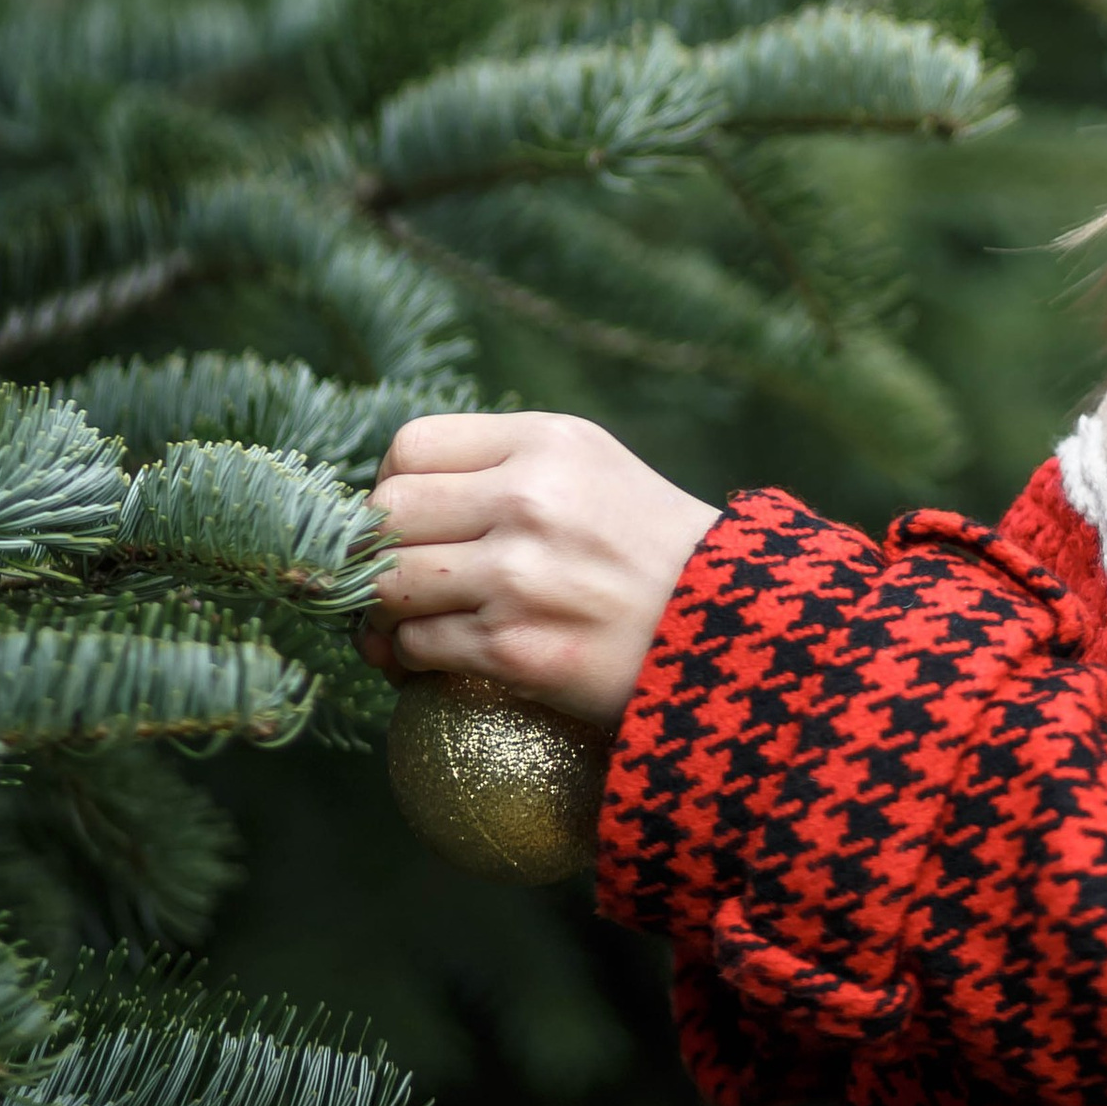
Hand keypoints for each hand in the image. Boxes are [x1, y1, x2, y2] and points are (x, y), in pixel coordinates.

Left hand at [365, 413, 718, 728]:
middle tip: (399, 576)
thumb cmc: (652, 549)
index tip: (410, 520)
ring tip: (403, 624)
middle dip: (375, 552)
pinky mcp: (514, 650)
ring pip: (388, 584)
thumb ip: (505, 466)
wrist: (731, 627)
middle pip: (386, 512)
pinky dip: (411, 660)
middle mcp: (529, 499)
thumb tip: (394, 498)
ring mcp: (519, 576)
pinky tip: (432, 662)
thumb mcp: (592, 468)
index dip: (391, 486)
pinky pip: (415, 649)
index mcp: (546, 443)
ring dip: (384, 613)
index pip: (411, 445)